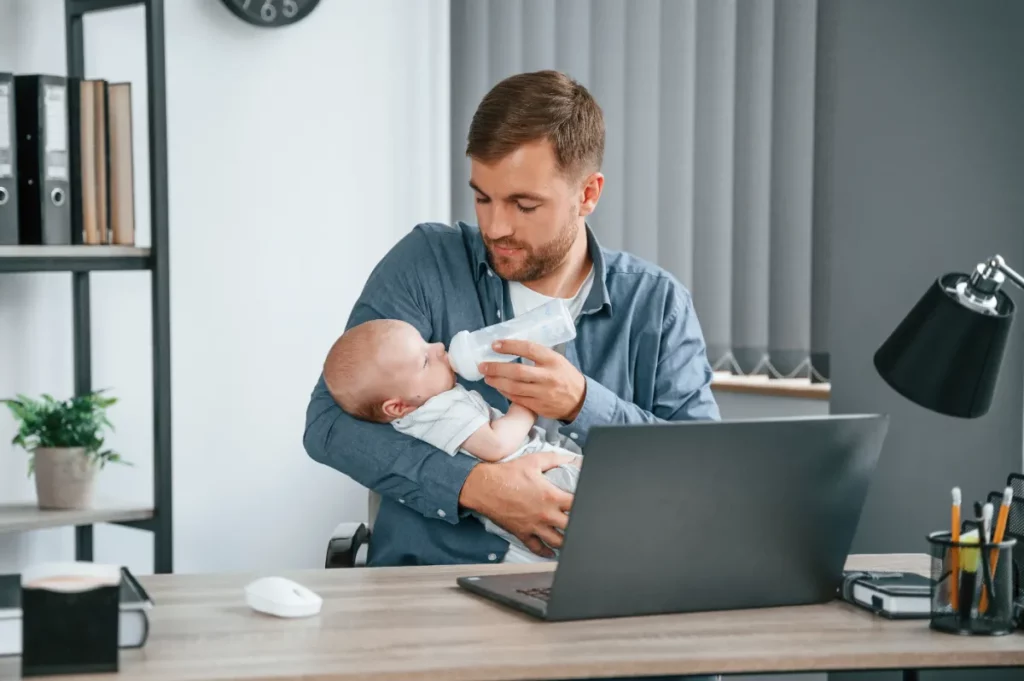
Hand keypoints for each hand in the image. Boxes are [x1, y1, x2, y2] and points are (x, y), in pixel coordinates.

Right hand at [458, 451, 576, 556]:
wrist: (483, 487)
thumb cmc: (507, 474)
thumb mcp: (533, 461)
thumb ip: (555, 459)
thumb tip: (572, 457)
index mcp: (551, 496)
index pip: (577, 505)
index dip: (586, 506)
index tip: (590, 506)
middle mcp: (545, 514)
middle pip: (571, 527)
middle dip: (579, 526)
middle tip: (584, 525)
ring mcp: (534, 526)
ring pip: (557, 542)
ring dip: (566, 542)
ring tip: (573, 540)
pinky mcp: (522, 533)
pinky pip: (537, 548)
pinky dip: (546, 552)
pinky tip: (552, 553)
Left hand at [480, 339, 586, 421]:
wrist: (580, 400)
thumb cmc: (565, 376)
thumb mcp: (557, 360)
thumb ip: (538, 355)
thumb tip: (512, 347)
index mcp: (553, 360)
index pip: (529, 349)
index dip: (510, 346)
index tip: (495, 345)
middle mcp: (548, 376)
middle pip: (518, 371)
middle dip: (497, 368)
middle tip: (482, 365)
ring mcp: (543, 393)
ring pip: (515, 388)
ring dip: (497, 382)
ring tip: (486, 376)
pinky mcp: (539, 406)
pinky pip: (517, 399)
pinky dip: (505, 392)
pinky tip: (498, 387)